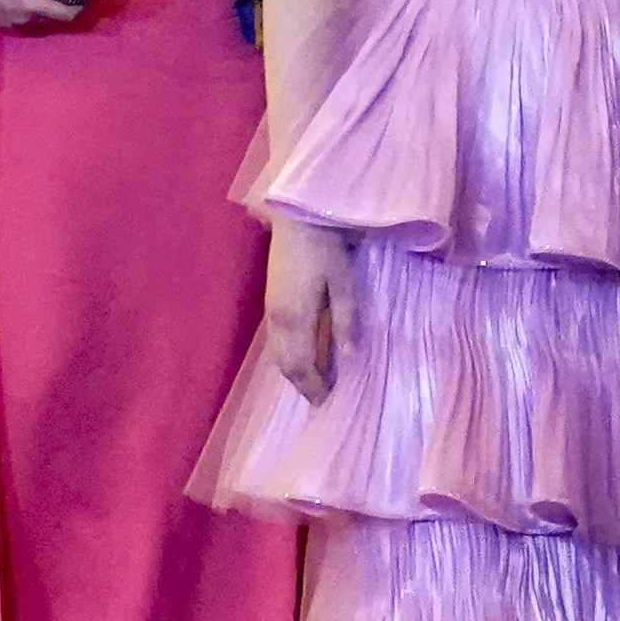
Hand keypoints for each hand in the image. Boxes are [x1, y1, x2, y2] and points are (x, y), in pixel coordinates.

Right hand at [0, 0, 89, 31]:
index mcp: (30, 6)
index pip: (65, 16)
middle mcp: (22, 20)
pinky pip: (22, 24)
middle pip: (52, 21)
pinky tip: (30, 4)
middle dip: (64, 11)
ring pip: (37, 24)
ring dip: (47, 14)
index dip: (79, 9)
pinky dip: (30, 16)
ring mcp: (9, 23)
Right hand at [262, 220, 353, 402]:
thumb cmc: (325, 248)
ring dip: (295, 371)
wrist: (298, 218)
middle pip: (285, 364)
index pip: (301, 366)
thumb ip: (345, 322)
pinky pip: (276, 341)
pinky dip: (289, 355)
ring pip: (278, 354)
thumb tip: (348, 359)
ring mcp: (270, 310)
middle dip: (303, 384)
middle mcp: (277, 320)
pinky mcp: (271, 301)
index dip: (314, 387)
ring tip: (317, 381)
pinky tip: (306, 354)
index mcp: (294, 319)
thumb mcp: (343, 284)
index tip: (330, 402)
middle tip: (324, 397)